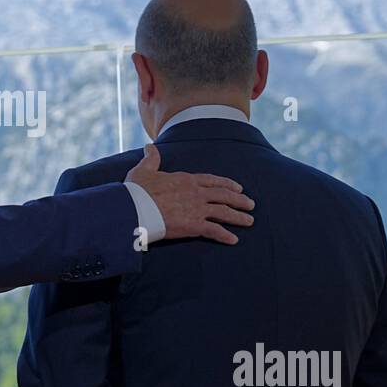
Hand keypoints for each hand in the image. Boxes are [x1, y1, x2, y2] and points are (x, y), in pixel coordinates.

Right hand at [125, 144, 253, 243]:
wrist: (136, 208)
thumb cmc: (138, 190)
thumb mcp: (144, 169)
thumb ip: (151, 158)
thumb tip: (149, 147)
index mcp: (186, 179)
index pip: (212, 180)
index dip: (227, 184)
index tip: (238, 187)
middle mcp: (196, 193)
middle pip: (224, 196)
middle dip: (239, 200)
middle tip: (250, 204)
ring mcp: (197, 209)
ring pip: (224, 212)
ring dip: (238, 217)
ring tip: (249, 221)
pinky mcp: (194, 225)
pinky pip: (214, 231)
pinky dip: (225, 236)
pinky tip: (234, 240)